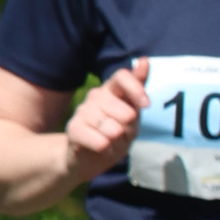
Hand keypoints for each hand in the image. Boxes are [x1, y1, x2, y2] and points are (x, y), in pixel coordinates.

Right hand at [64, 60, 149, 180]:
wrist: (89, 160)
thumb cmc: (115, 136)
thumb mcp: (133, 117)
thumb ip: (138, 90)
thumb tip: (144, 60)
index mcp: (111, 90)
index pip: (122, 76)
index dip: (136, 89)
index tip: (146, 105)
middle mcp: (96, 96)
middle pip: (123, 109)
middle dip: (128, 127)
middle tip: (120, 134)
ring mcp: (83, 111)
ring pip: (112, 127)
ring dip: (117, 140)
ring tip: (109, 141)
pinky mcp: (74, 128)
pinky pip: (101, 141)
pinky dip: (106, 148)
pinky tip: (101, 147)